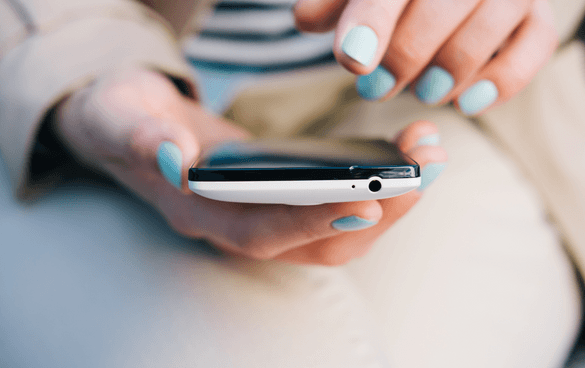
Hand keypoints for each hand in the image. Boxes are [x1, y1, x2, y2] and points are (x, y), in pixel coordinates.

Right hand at [54, 67, 446, 264]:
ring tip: (428, 158)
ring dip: (388, 202)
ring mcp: (262, 215)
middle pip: (314, 242)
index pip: (261, 231)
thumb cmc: (123, 118)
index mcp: (197, 212)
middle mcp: (235, 225)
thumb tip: (173, 156)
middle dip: (374, 211)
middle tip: (422, 171)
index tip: (367, 200)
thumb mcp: (117, 118)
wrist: (131, 123)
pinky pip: (336, 206)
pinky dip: (377, 187)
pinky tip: (405, 155)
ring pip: (334, 230)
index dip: (312, 222)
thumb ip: (138, 137)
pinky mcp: (282, 197)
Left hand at [295, 0, 557, 114]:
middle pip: (441, 6)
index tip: (354, 61)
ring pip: (486, 28)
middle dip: (404, 56)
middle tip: (376, 87)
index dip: (372, 21)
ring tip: (421, 91)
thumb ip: (334, 1)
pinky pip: (533, 48)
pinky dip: (500, 81)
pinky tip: (466, 102)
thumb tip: (307, 18)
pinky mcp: (535, 16)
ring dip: (446, 71)